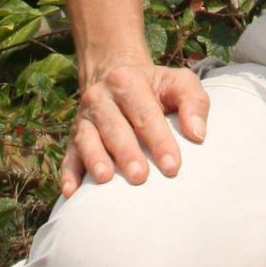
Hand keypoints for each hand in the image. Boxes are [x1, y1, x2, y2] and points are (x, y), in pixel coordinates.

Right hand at [61, 56, 210, 196]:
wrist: (116, 74)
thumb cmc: (154, 87)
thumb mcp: (178, 82)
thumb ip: (193, 102)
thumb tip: (197, 134)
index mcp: (128, 81)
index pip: (145, 112)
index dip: (159, 140)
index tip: (173, 166)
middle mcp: (102, 98)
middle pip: (114, 126)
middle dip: (127, 152)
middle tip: (140, 177)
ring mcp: (85, 119)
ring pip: (87, 139)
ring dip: (95, 159)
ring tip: (105, 179)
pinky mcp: (73, 138)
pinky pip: (68, 155)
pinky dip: (68, 173)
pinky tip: (71, 192)